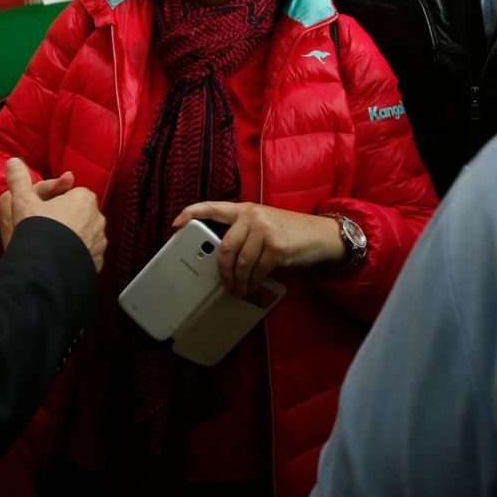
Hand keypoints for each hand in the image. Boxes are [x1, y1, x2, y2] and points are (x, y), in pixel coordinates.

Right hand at [3, 158, 105, 271]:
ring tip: (51, 245)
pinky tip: (60, 259)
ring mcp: (99, 241)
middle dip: (65, 220)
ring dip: (72, 238)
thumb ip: (20, 179)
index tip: (42, 213)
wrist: (45, 266)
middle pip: (78, 215)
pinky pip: (87, 254)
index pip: (70, 195)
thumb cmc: (37, 229)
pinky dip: (76, 256)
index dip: (54, 204)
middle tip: (45, 229)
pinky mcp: (98, 261)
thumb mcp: (24, 200)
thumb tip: (13, 162)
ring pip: (84, 235)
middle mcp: (98, 218)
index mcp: (84, 198)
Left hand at [172, 201, 344, 297]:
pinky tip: (253, 286)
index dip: (192, 213)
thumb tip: (222, 256)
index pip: (213, 207)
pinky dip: (253, 283)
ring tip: (239, 289)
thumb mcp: (264, 223)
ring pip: (241, 263)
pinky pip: (257, 271)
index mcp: (245, 209)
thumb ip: (243, 231)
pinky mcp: (276, 247)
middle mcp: (253, 216)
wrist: (321, 235)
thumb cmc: (289, 231)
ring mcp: (265, 230)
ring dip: (238, 282)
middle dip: (222, 270)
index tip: (176, 223)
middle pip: (225, 247)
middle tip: (224, 282)